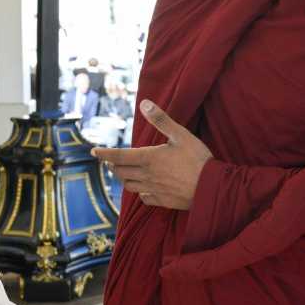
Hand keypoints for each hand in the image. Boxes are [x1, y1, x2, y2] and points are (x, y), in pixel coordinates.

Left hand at [92, 100, 211, 210]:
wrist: (211, 187)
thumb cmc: (198, 158)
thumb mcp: (181, 134)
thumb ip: (161, 120)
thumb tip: (144, 103)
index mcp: (148, 158)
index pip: (118, 156)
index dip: (104, 154)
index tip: (93, 152)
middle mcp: (147, 175)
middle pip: (121, 172)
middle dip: (112, 165)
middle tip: (109, 161)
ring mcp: (154, 189)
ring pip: (129, 185)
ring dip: (123, 178)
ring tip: (121, 172)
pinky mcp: (162, 201)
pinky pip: (144, 197)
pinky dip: (139, 192)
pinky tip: (143, 189)